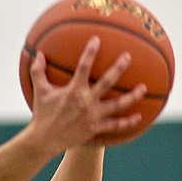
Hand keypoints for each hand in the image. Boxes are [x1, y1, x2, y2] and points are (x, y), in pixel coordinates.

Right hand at [27, 37, 146, 153]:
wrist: (44, 140)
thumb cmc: (42, 113)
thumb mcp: (40, 91)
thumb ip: (38, 72)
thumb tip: (38, 54)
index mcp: (73, 91)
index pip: (83, 67)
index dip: (90, 52)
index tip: (97, 40)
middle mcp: (85, 102)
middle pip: (106, 82)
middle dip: (118, 69)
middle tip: (127, 57)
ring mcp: (92, 116)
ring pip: (117, 105)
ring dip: (132, 96)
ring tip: (143, 88)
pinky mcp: (95, 128)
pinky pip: (114, 125)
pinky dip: (127, 122)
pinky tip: (139, 117)